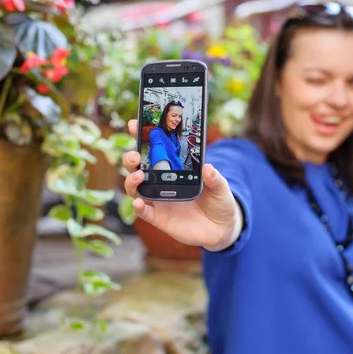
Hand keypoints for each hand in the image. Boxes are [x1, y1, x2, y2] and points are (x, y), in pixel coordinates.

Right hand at [123, 119, 241, 250]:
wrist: (221, 228)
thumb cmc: (219, 201)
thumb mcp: (221, 187)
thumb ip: (215, 178)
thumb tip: (207, 167)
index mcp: (173, 168)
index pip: (154, 150)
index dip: (142, 136)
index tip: (135, 124)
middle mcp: (161, 182)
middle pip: (137, 167)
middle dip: (131, 158)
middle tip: (135, 154)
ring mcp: (158, 200)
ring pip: (135, 188)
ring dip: (131, 180)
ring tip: (139, 175)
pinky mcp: (159, 218)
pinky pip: (144, 212)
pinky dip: (139, 207)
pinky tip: (139, 203)